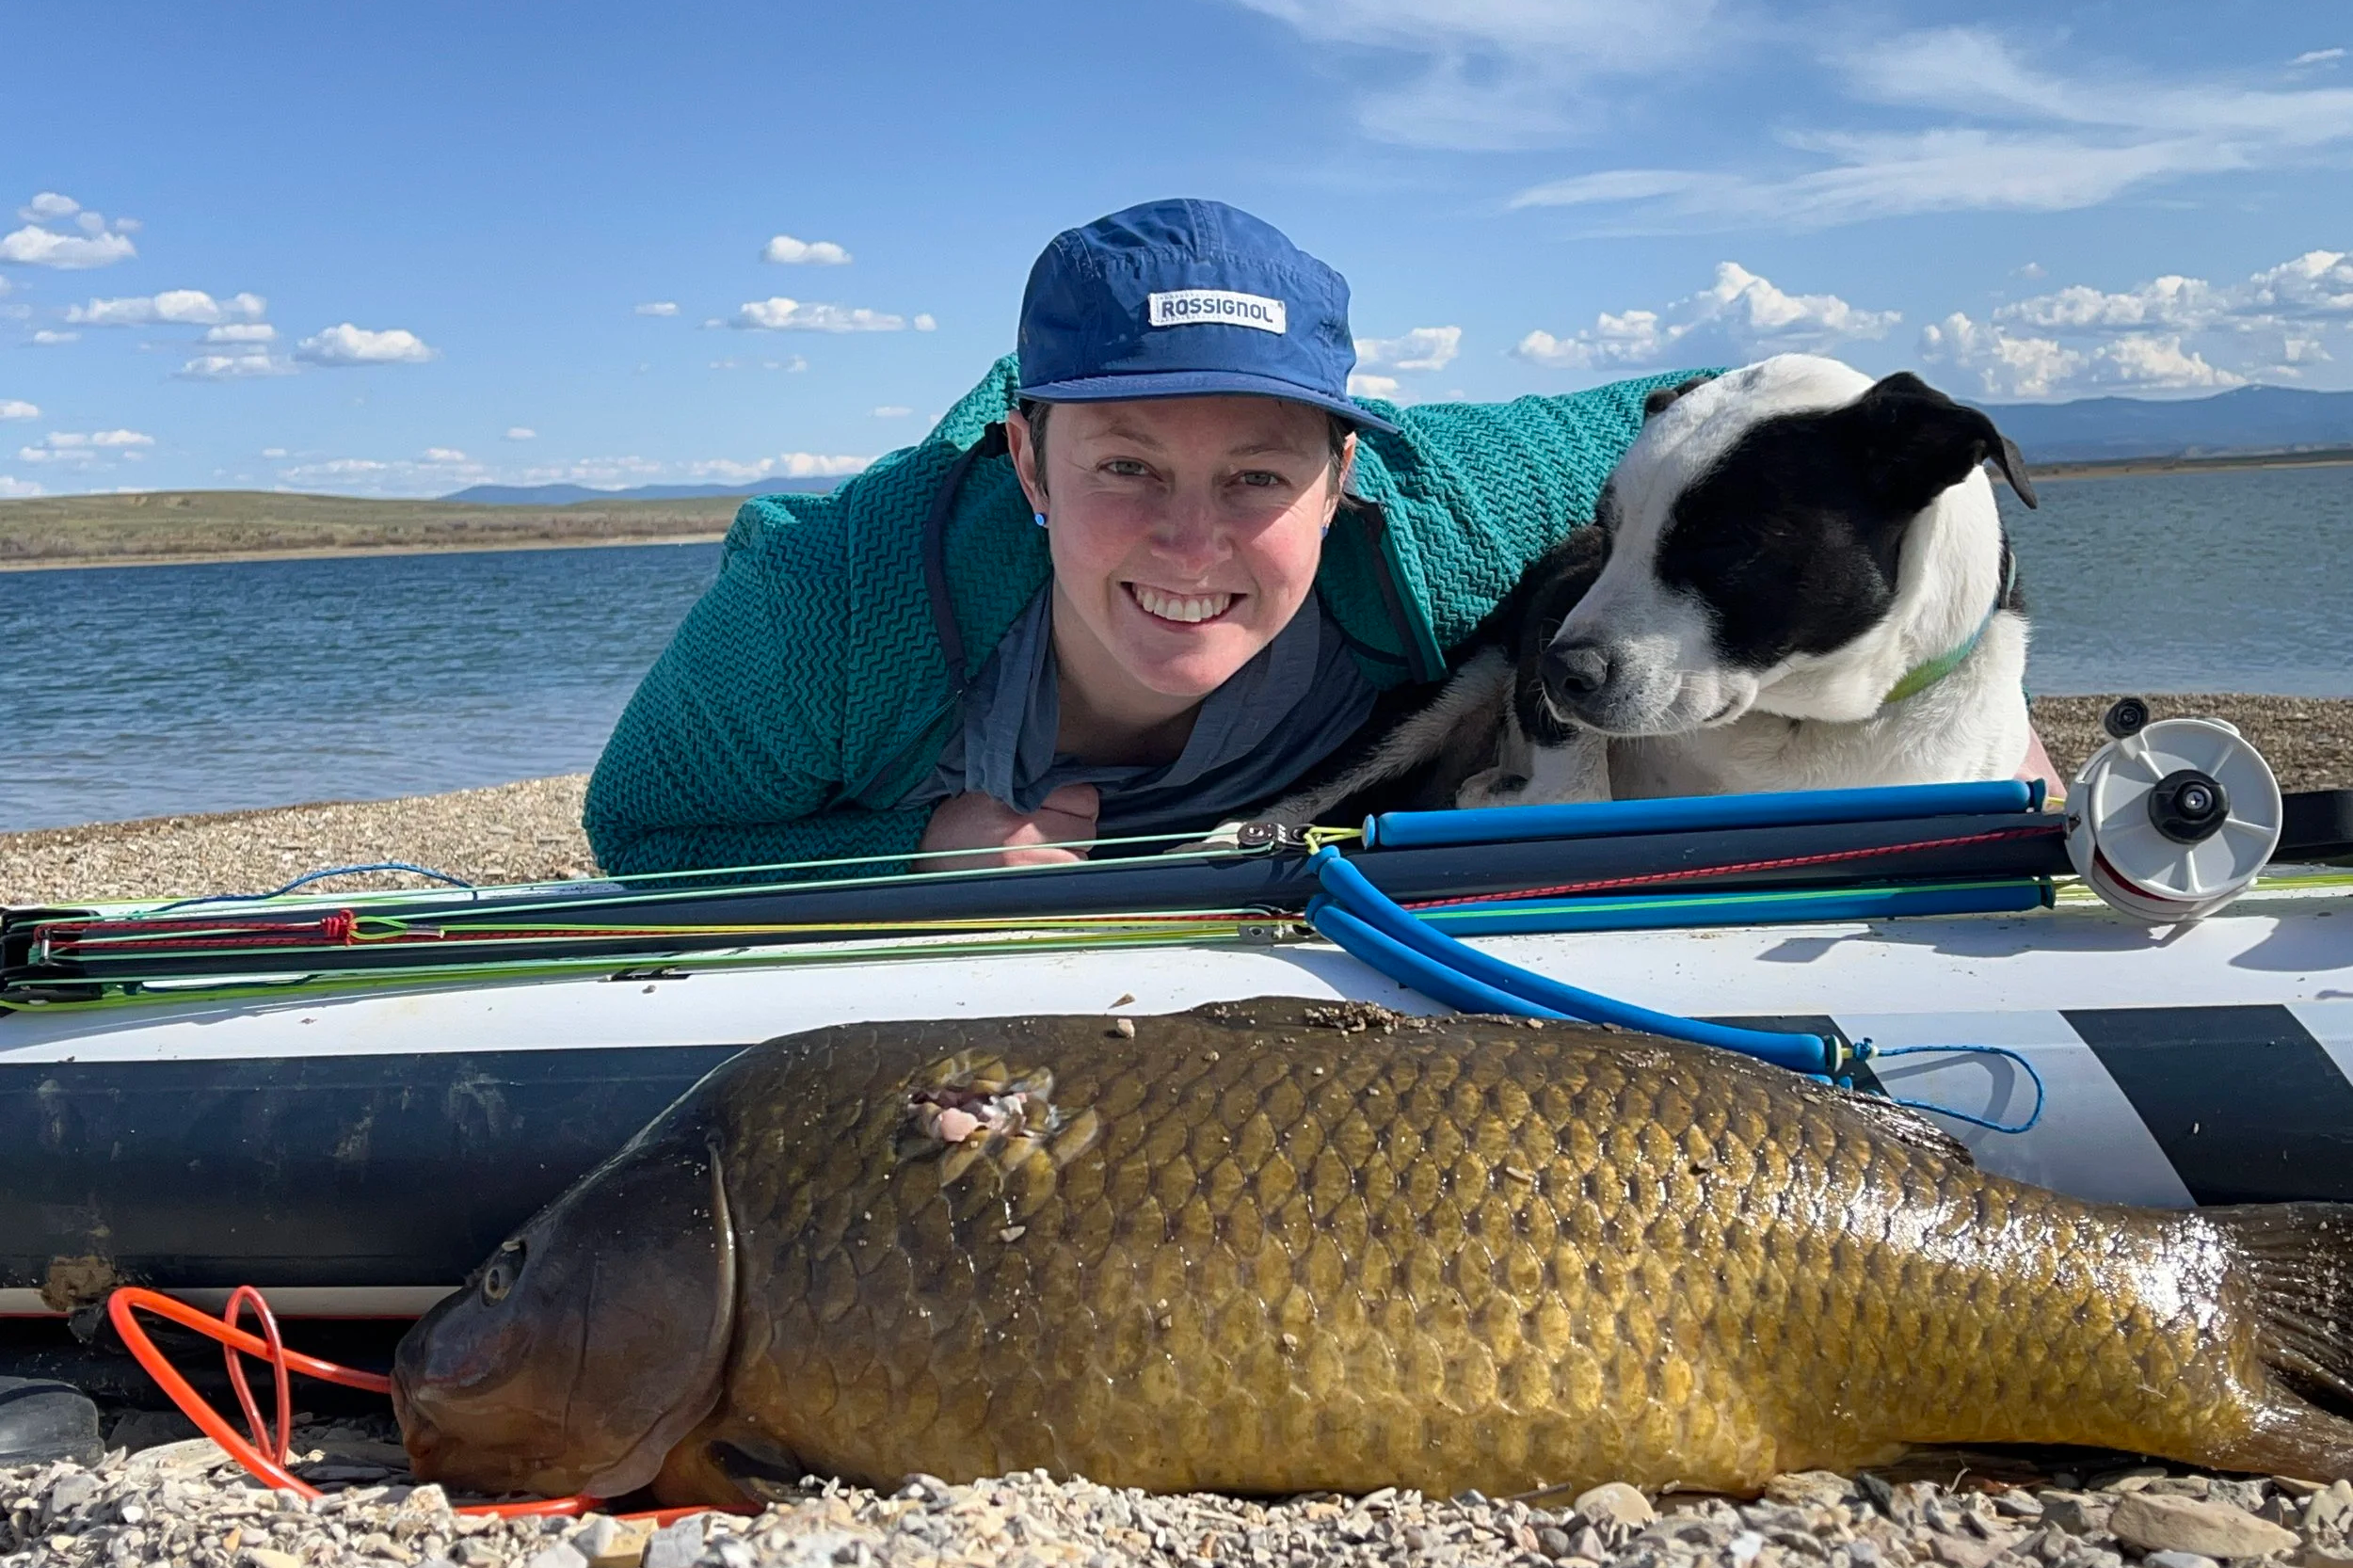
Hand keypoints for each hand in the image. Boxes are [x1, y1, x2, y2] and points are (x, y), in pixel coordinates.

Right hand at [917, 784, 1100, 870]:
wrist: (921, 851)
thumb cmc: (957, 820)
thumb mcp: (990, 786)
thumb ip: (1029, 783)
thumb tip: (1068, 784)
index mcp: (1017, 792)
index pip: (1083, 796)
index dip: (1080, 804)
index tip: (1067, 809)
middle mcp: (1024, 824)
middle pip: (1087, 827)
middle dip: (1078, 829)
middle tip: (1058, 831)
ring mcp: (1025, 855)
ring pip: (1081, 854)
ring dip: (1072, 854)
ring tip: (1049, 851)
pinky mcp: (1021, 879)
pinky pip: (1065, 876)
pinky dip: (1061, 873)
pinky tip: (1042, 867)